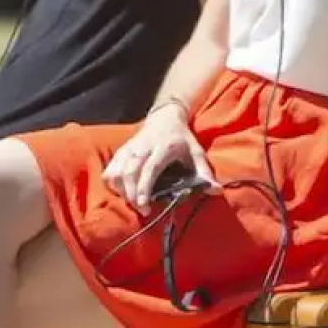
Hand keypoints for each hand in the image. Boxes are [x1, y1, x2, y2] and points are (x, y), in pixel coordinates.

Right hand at [101, 103, 215, 212]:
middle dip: (131, 194)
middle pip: (129, 172)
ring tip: (133, 201)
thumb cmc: (182, 138)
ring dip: (122, 190)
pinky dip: (113, 183)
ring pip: (116, 171)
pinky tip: (123, 191)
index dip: (144, 188)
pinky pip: (110, 169)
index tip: (144, 206)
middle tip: (142, 209)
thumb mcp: (197, 152)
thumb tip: (217, 191)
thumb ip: (205, 173)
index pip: (149, 169)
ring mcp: (129, 148)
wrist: (165, 117)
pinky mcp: (121, 151)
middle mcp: (143, 148)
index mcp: (163, 148)